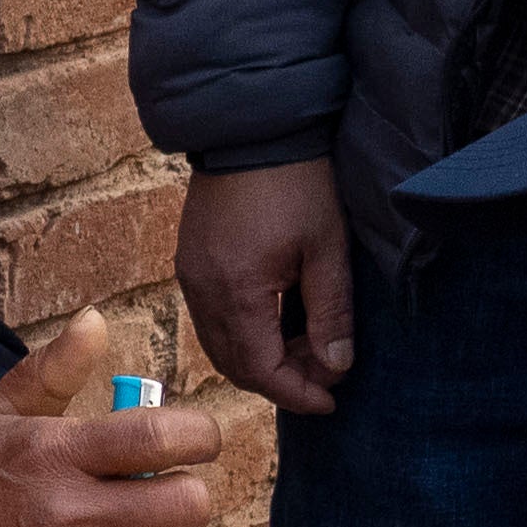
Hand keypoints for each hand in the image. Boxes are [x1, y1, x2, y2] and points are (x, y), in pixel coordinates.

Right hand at [174, 158, 358, 413]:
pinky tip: (275, 321)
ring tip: (304, 349)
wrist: (252, 126)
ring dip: (260, 359)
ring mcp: (190, 276)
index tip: (331, 400)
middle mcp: (202, 291)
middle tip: (324, 375)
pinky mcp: (189, 261)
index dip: (297, 393)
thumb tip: (336, 365)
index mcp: (236, 291)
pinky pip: (210, 319)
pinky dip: (242, 335)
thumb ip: (331, 312)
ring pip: (219, 345)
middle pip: (235, 365)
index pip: (261, 369)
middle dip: (280, 380)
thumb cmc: (296, 182)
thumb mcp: (326, 247)